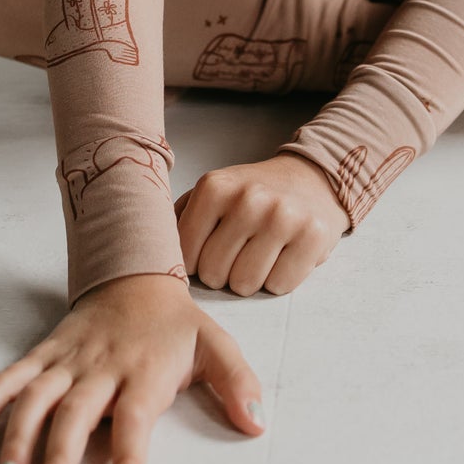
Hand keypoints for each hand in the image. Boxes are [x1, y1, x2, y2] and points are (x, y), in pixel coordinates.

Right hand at [0, 272, 263, 463]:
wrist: (134, 271)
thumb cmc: (173, 322)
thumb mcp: (214, 344)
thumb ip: (236, 382)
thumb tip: (257, 421)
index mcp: (143, 371)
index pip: (136, 418)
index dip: (129, 456)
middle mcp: (101, 367)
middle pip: (76, 414)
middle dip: (58, 458)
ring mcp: (67, 360)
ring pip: (34, 398)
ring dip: (15, 439)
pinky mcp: (43, 354)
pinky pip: (10, 379)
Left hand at [173, 152, 349, 294]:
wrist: (313, 178)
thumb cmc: (253, 194)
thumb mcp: (214, 191)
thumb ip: (181, 216)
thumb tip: (150, 248)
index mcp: (215, 186)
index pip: (185, 256)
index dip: (195, 263)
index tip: (209, 250)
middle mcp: (249, 198)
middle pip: (214, 275)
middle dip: (222, 273)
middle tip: (238, 253)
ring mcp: (283, 216)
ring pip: (245, 285)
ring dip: (250, 279)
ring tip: (260, 253)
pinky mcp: (313, 236)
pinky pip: (279, 286)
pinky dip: (279, 279)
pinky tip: (283, 255)